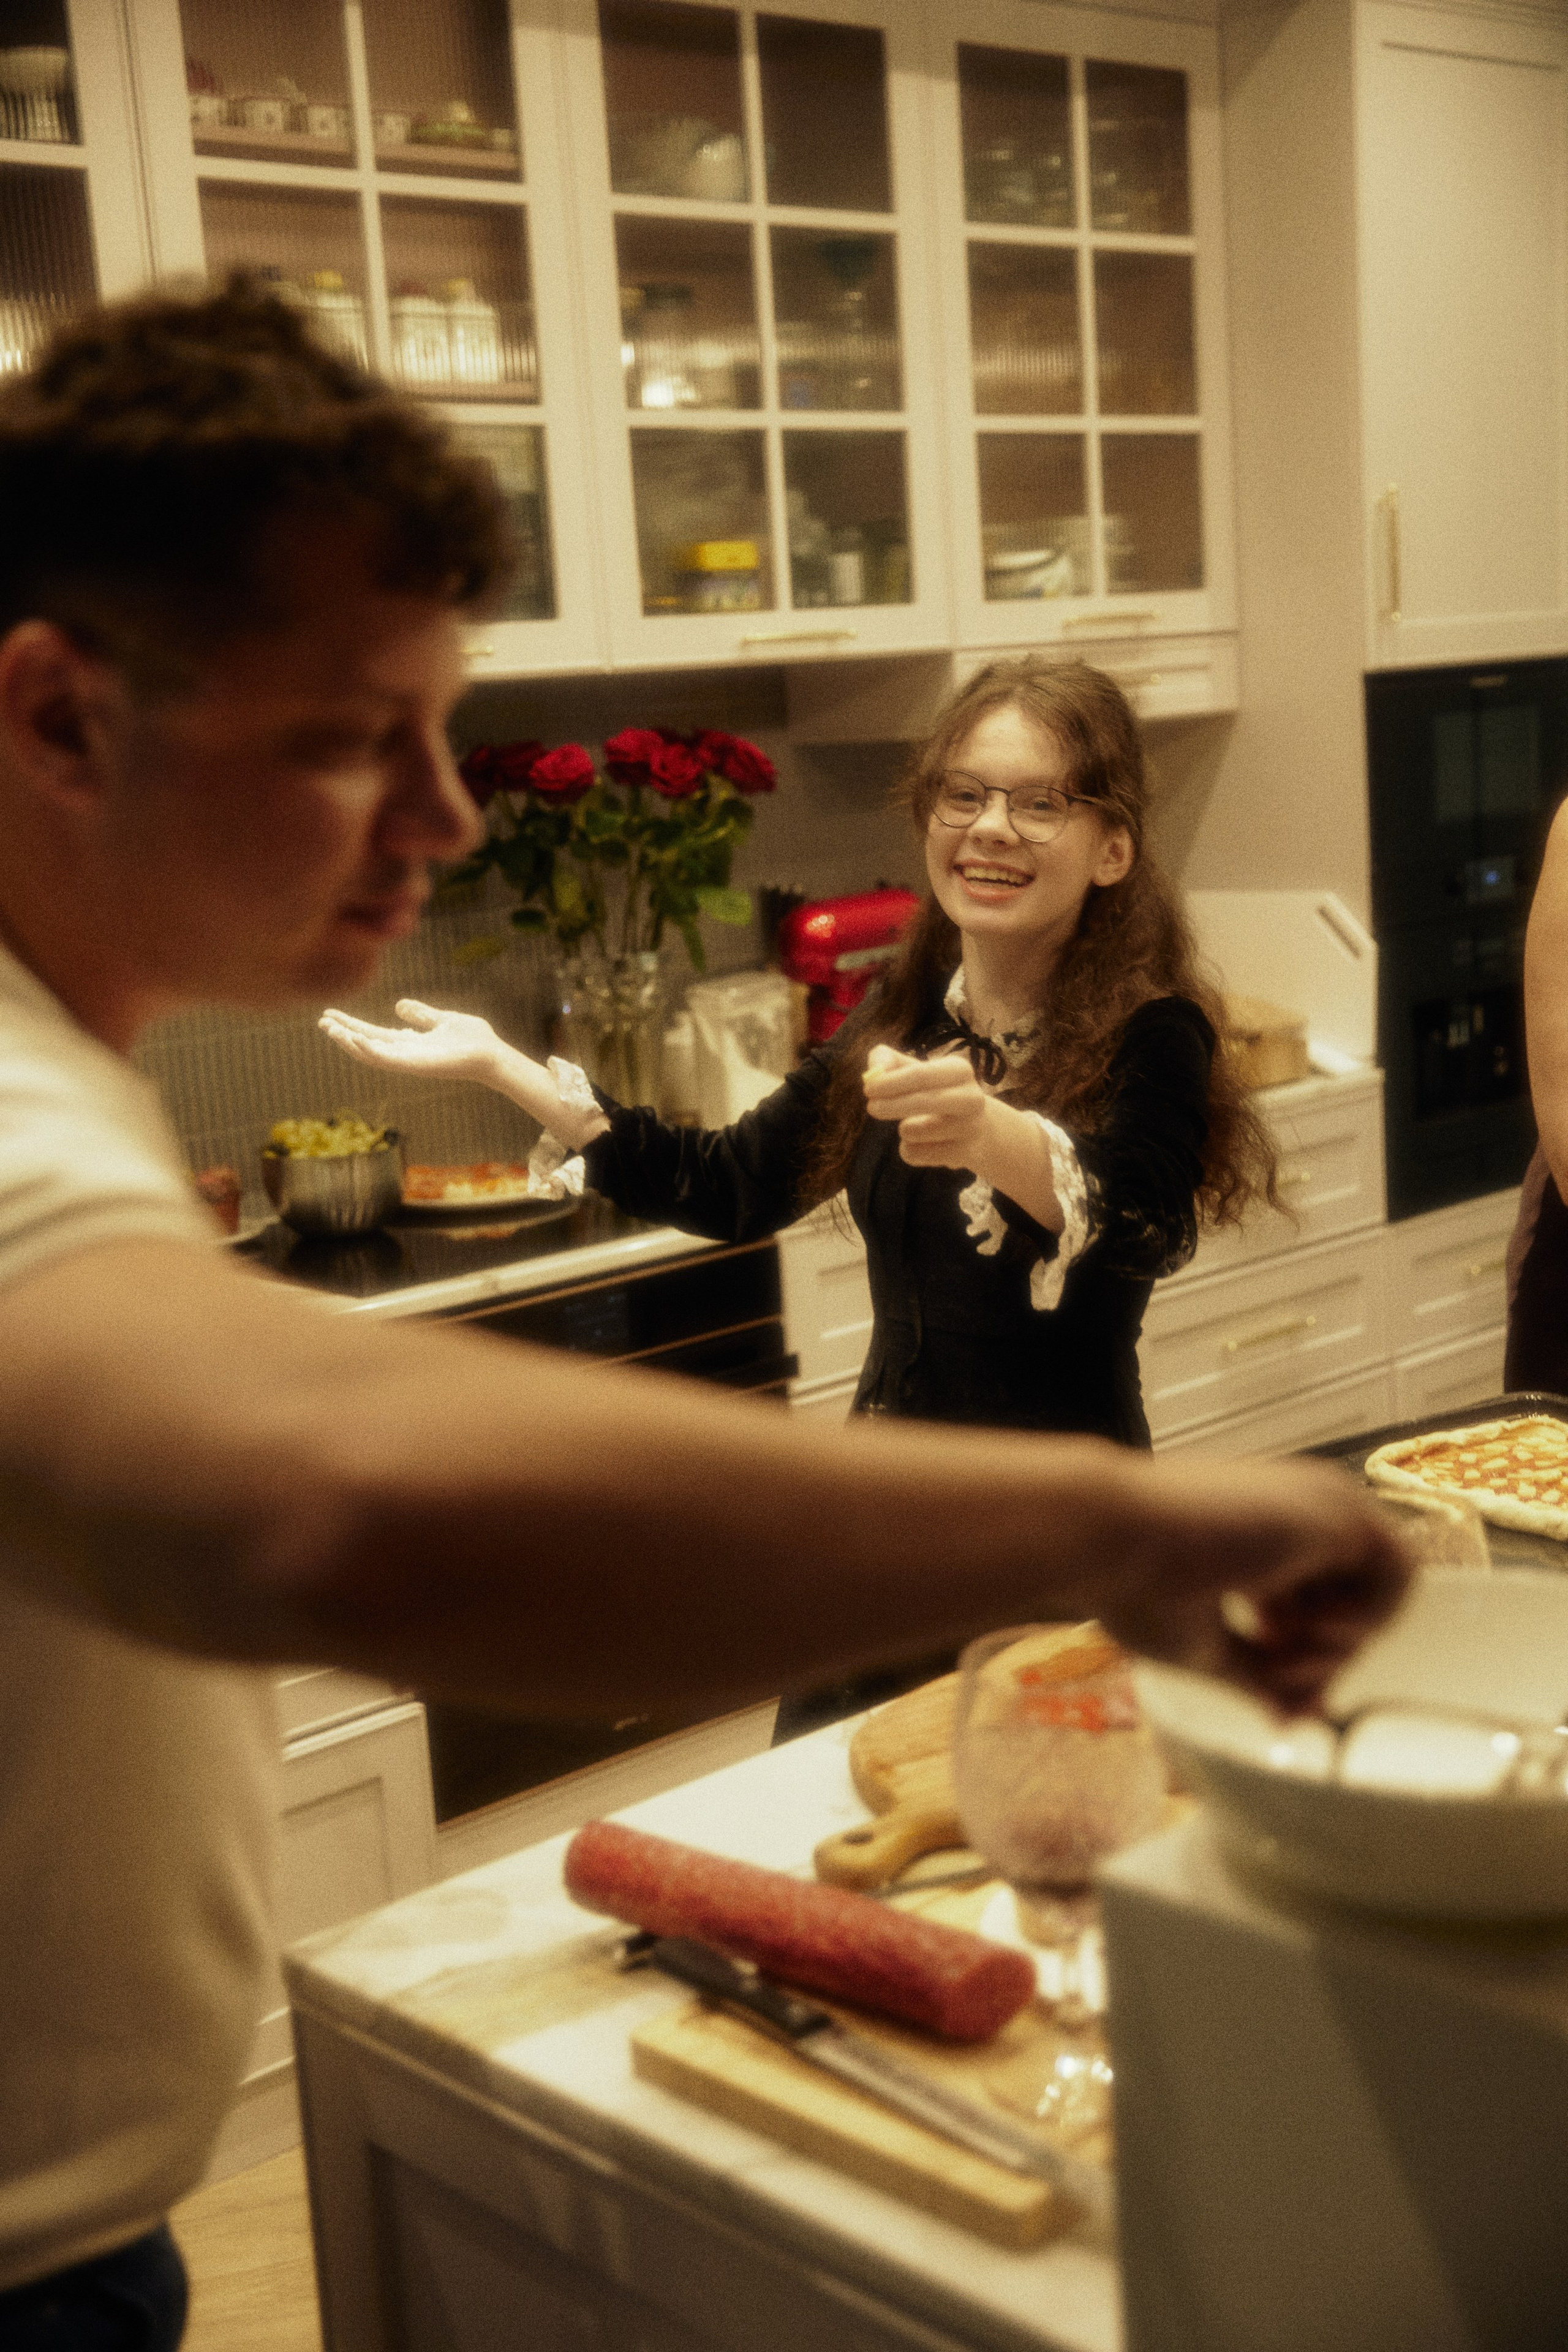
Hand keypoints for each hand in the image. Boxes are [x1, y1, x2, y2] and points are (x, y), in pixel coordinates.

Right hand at [319, 1000, 502, 1081]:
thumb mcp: (443, 1020)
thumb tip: (399, 1005)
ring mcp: (408, 1061)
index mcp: (410, 1042)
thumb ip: (421, 1015)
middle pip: (366, 1043)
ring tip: (329, 1028)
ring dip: (348, 1041)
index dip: (352, 1024)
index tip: (331, 1013)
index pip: (373, 1033)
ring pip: (370, 1054)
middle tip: (322, 1020)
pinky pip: (385, 1059)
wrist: (492, 1054)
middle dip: (344, 1033)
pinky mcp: (414, 1066)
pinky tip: (352, 1038)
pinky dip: (367, 1050)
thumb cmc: (474, 1039)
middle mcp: (405, 1053)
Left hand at [862, 1044, 996, 1170]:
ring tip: (912, 1126)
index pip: (921, 1074)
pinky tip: (923, 1144)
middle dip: (890, 1106)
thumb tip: (874, 1071)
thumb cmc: (938, 1093)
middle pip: (923, 1102)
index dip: (890, 1082)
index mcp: (959, 1070)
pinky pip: (916, 1154)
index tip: (868, 1089)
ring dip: (904, 1130)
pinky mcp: (962, 1154)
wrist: (980, 1131)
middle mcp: (971, 1097)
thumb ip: (888, 1061)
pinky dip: (910, 1150)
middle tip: (871, 1108)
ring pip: (915, 1132)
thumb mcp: (917, 1071)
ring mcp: (969, 1127)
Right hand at [1096, 1455, 1412, 1714]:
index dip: (1311, 1663)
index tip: (1277, 1695)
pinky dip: (1365, 1619)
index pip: (1323, 1604)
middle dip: (1325, 1662)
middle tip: (1277, 1683)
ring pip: (1383, 1590)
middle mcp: (1302, 1512)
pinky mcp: (1339, 1513)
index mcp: (1267, 1533)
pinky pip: (1398, 1576)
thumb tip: (1293, 1723)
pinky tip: (1305, 1628)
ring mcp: (1324, 1506)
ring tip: (1282, 1655)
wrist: (1111, 1539)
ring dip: (1343, 1644)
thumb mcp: (1207, 1646)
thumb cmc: (1133, 1582)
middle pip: (1356, 1603)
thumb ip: (1259, 1677)